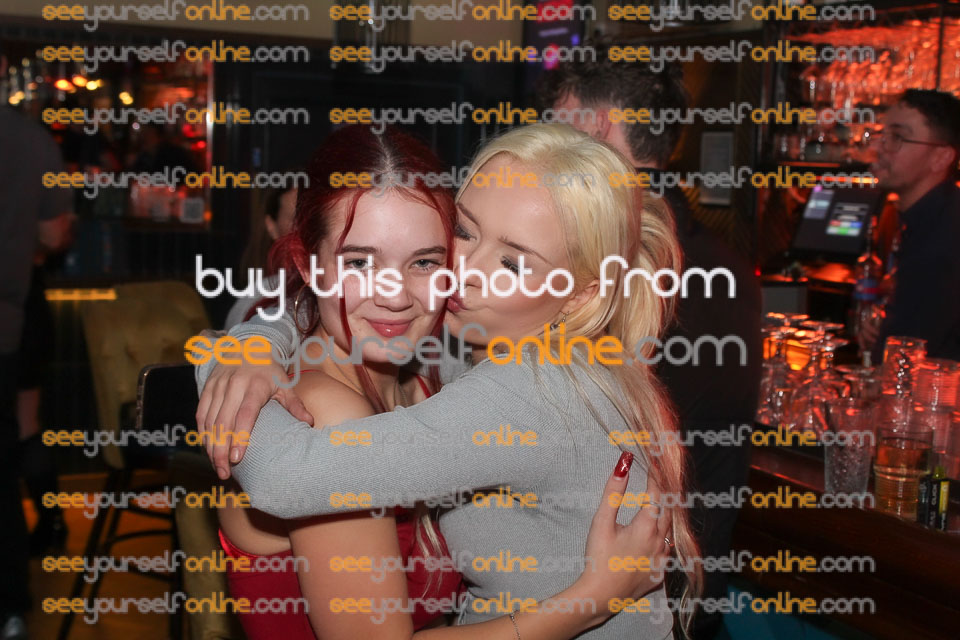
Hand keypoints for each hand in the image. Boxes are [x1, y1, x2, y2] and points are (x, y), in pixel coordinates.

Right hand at [195, 354, 313, 479]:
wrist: (248, 345)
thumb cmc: (270, 370)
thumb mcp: (285, 384)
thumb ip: (295, 405)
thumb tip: (309, 424)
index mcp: (255, 386)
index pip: (245, 415)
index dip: (239, 437)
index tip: (237, 458)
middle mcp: (234, 386)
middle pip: (223, 422)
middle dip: (221, 450)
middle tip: (224, 472)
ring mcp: (218, 386)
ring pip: (209, 420)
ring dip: (210, 445)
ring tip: (216, 466)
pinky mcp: (207, 388)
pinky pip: (201, 414)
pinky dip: (202, 433)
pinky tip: (207, 448)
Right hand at [578, 451, 672, 623]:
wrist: (599, 596)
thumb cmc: (598, 558)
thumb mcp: (601, 522)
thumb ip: (613, 492)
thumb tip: (624, 464)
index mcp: (646, 526)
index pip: (657, 493)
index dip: (656, 476)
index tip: (654, 462)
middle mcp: (660, 541)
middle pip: (668, 510)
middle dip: (663, 493)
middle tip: (657, 480)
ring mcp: (662, 560)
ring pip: (670, 531)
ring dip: (665, 516)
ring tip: (657, 505)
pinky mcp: (659, 574)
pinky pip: (666, 551)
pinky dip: (663, 539)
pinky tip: (655, 538)